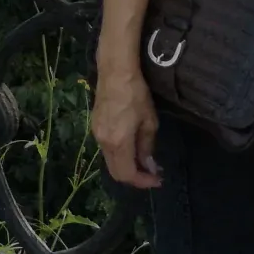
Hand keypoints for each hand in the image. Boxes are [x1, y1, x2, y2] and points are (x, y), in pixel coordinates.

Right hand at [90, 59, 163, 189]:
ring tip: (144, 161)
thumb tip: (149, 166)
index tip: (158, 179)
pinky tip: (131, 147)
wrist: (115, 72)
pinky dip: (120, 156)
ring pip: (111, 161)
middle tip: (152, 174)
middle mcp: (103, 142)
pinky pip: (107, 150)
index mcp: (118, 142)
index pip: (127, 174)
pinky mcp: (94, 126)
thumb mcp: (149, 122)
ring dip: (127, 166)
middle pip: (116, 172)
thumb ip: (147, 147)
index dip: (143, 181)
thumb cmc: (136, 94)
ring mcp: (96, 134)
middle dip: (135, 178)